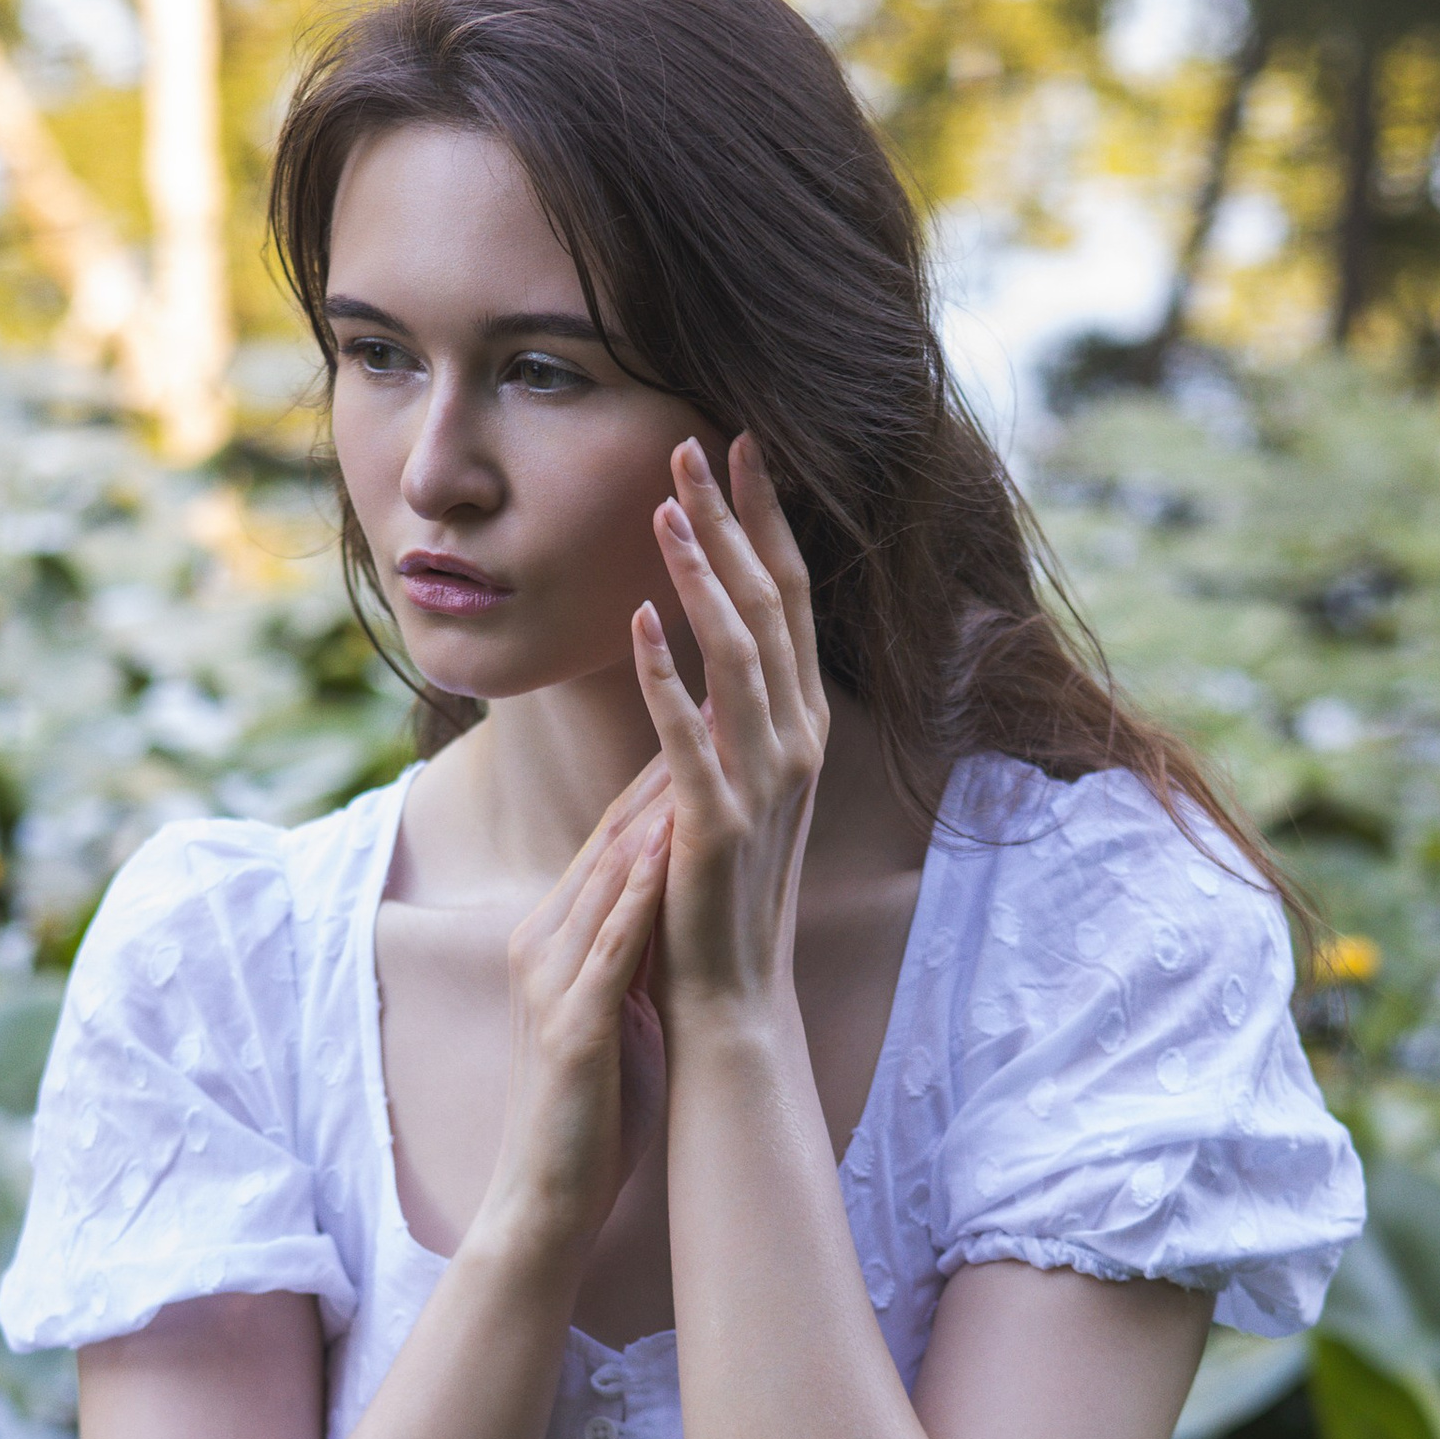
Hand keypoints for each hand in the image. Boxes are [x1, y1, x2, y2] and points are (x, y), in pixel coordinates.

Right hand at [476, 761, 670, 1279]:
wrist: (547, 1196)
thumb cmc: (591, 1107)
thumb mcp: (614, 1003)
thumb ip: (628, 945)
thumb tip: (672, 894)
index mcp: (554, 937)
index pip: (612, 840)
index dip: (661, 775)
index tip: (711, 715)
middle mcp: (542, 943)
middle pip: (606, 840)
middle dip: (659, 767)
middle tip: (708, 699)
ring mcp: (550, 982)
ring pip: (603, 880)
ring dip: (649, 812)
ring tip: (695, 749)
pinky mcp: (569, 1027)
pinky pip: (606, 948)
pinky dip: (635, 896)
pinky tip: (665, 852)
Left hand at [633, 431, 829, 1016]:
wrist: (731, 995)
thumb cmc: (721, 889)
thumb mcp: (734, 781)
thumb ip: (729, 713)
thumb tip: (707, 641)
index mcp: (801, 724)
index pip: (788, 597)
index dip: (765, 518)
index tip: (738, 444)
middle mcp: (798, 741)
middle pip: (771, 605)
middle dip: (735, 519)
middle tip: (693, 443)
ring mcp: (766, 783)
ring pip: (739, 655)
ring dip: (702, 575)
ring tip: (664, 508)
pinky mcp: (719, 824)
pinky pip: (692, 737)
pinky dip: (665, 676)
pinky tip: (638, 622)